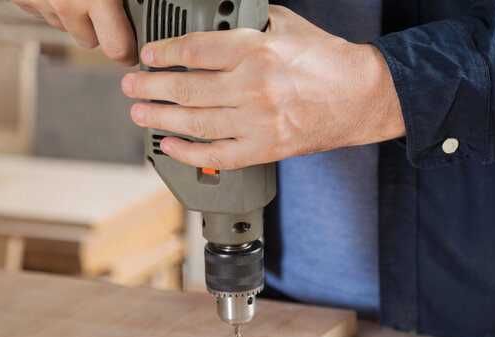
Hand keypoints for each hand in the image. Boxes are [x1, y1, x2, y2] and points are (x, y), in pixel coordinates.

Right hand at [10, 0, 136, 64]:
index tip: (132, 53)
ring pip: (66, 27)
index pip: (118, 49)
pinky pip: (44, 12)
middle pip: (90, 41)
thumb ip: (125, 2)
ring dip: (73, 14)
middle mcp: (66, 5)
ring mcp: (41, 3)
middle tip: (100, 3)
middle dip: (98, 27)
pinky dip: (51, 3)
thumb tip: (139, 16)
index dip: (128, 52)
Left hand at [121, 5, 404, 169]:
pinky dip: (189, 154)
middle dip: (151, 88)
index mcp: (258, 50)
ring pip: (196, 123)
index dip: (165, 53)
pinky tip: (170, 147)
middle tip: (132, 86)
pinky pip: (217, 156)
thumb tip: (213, 23)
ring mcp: (258, 122)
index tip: (150, 55)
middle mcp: (254, 86)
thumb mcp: (287, 24)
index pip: (196, 51)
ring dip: (161, 118)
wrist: (362, 96)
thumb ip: (248, 22)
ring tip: (141, 114)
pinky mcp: (265, 149)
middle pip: (187, 89)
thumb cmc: (327, 62)